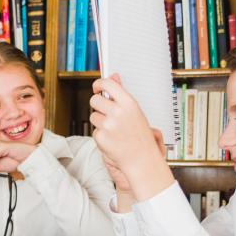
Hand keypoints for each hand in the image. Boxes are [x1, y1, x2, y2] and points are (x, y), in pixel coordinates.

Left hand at [89, 75, 174, 201]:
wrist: (141, 159)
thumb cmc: (139, 135)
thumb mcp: (134, 111)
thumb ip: (121, 93)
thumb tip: (114, 76)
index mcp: (128, 103)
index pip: (108, 84)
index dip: (99, 84)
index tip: (97, 87)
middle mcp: (118, 112)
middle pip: (94, 100)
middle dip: (98, 106)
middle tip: (107, 113)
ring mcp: (108, 125)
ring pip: (93, 116)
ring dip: (100, 122)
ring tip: (113, 130)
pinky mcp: (101, 137)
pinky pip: (94, 131)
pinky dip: (101, 135)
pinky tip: (112, 139)